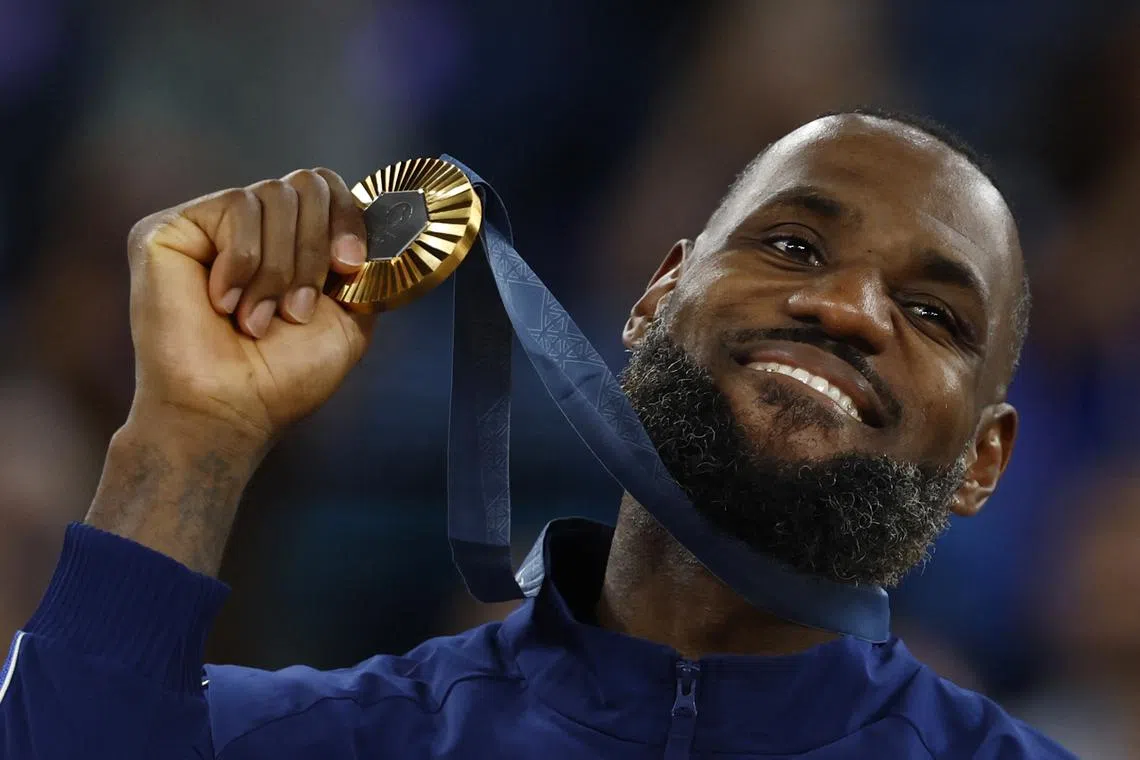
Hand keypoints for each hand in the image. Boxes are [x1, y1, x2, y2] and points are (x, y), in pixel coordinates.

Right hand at [125, 168, 374, 450]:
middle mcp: (249, 228)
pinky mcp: (169, 228)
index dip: (346, 219)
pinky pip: (234, 207)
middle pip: (305, 185)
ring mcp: (208, 226)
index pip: (326, 188)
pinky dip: (243, 262)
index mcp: (288, 244)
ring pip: (272, 196)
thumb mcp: (348, 321)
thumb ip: (364, 270)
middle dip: (313, 251)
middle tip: (296, 309)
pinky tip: (223, 304)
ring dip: (278, 268)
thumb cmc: (281, 379)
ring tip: (258, 319)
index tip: (349, 267)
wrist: (230, 410)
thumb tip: (381, 229)